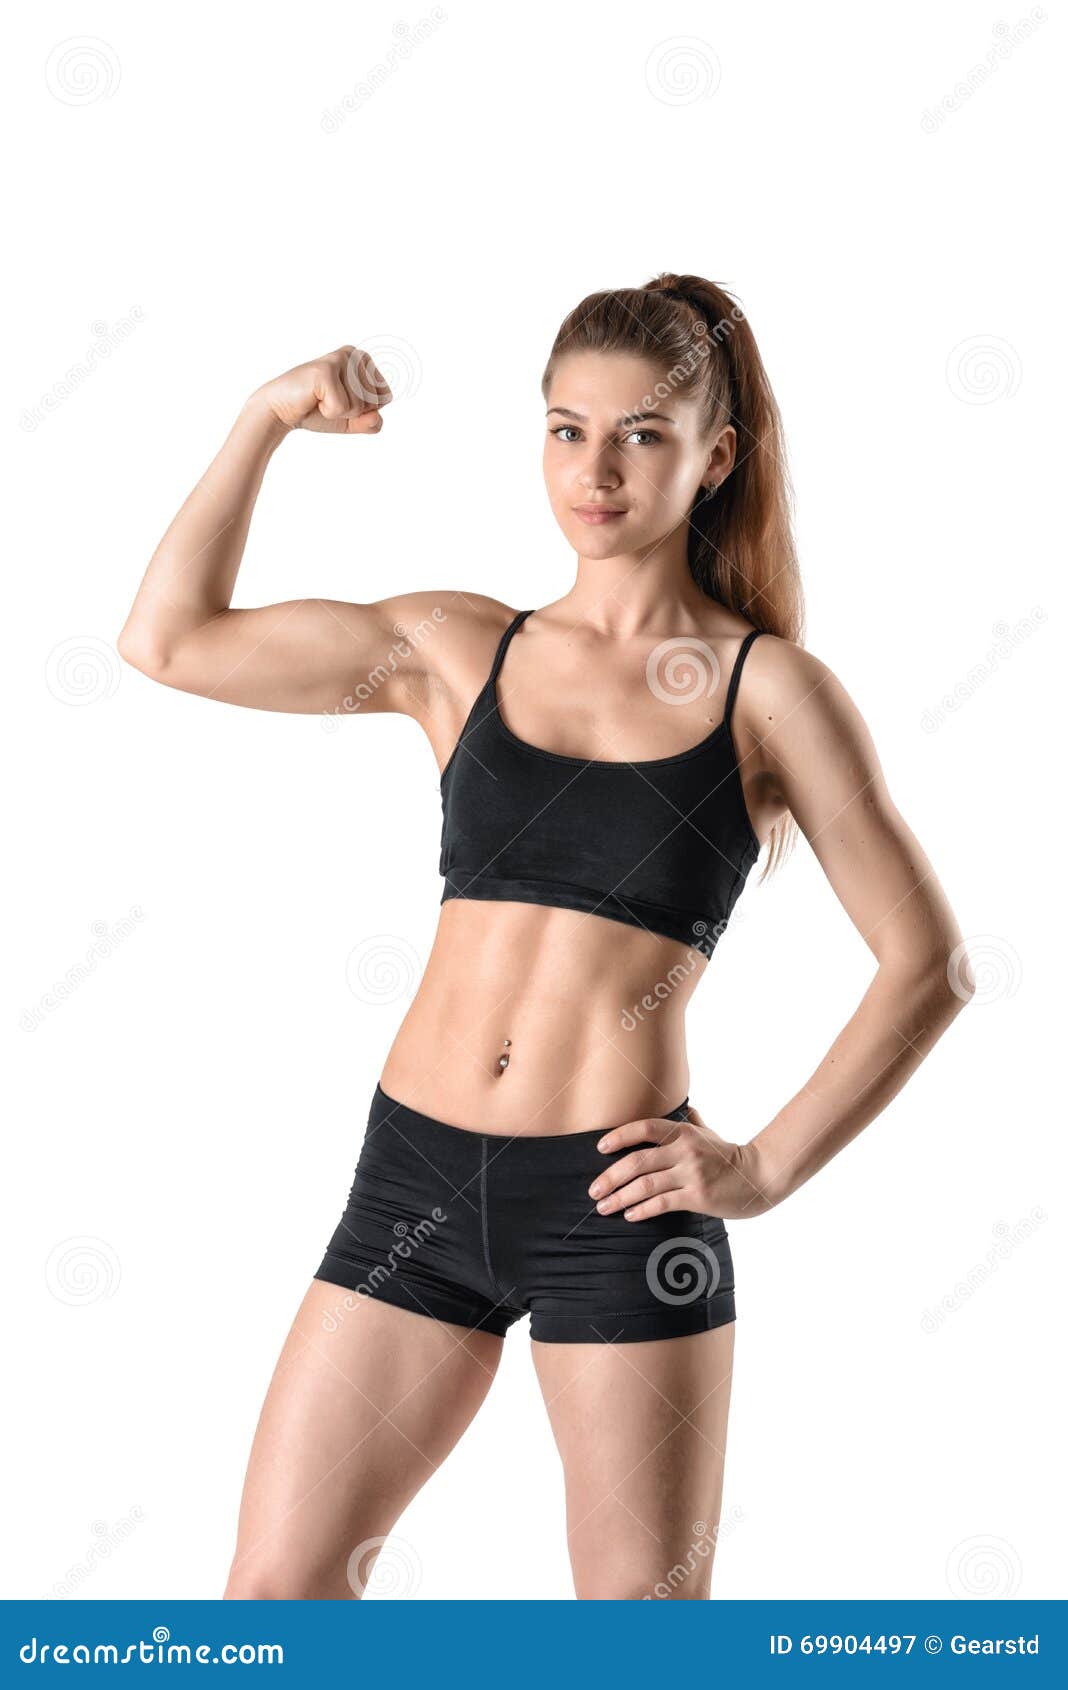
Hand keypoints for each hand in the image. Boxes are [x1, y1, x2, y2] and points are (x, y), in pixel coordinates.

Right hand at [247, 346, 392, 433]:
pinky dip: (328, 413)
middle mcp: (353, 354)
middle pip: (374, 401)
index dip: (364, 411)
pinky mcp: (325, 370)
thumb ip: (370, 423)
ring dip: (338, 413)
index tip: (341, 401)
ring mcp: (339, 359)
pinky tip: (313, 399)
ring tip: (320, 400)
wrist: (281, 410)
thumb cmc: (316, 411)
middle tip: (328, 401)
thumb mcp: (350, 420)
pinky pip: (342, 408)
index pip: (385, 397)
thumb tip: (376, 417)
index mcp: (362, 360)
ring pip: (359, 406)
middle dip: (352, 413)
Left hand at [588, 1103, 778, 1221]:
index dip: (620, 1136)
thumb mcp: (709, 1134)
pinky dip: (642, 1209)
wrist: (759, 1177)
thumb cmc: (728, 1156)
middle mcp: (685, 1150)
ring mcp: (691, 1173)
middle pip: (638, 1160)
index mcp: (683, 1132)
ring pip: (646, 1185)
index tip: (599, 1148)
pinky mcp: (698, 1196)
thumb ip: (692, 1121)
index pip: (645, 1127)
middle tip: (594, 1189)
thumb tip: (684, 1105)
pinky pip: (662, 1203)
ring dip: (620, 1197)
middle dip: (611, 1176)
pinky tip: (629, 1215)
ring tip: (603, 1207)